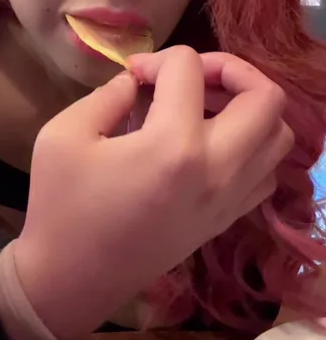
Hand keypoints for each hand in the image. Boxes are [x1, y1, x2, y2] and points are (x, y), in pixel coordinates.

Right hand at [11, 47, 292, 339]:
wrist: (70, 281)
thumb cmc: (61, 207)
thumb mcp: (63, 134)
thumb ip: (107, 94)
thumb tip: (138, 80)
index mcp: (173, 145)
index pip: (188, 68)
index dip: (156, 58)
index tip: (132, 75)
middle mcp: (217, 169)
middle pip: (265, 97)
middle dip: (230, 68)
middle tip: (190, 75)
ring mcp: (228, 198)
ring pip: (278, 135)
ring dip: (249, 107)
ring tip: (206, 105)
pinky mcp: (227, 218)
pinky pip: (266, 171)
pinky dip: (252, 146)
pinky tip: (212, 144)